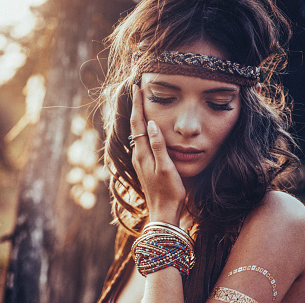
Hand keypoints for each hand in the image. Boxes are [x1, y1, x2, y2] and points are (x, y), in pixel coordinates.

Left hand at [130, 85, 185, 225]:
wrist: (163, 213)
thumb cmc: (169, 192)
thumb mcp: (167, 168)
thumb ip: (159, 146)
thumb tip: (152, 124)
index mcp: (143, 154)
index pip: (138, 124)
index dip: (138, 105)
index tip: (138, 88)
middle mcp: (138, 156)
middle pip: (134, 127)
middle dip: (136, 108)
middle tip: (138, 91)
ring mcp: (140, 162)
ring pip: (136, 135)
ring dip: (138, 119)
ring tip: (141, 104)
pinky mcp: (144, 168)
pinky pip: (140, 143)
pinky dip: (142, 131)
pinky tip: (146, 129)